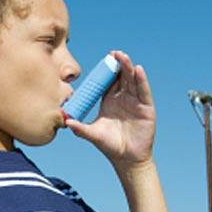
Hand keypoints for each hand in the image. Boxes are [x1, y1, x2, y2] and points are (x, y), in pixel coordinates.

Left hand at [65, 51, 155, 171]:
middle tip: (113, 53)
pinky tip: (139, 70)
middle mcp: (123, 98)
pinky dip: (141, 81)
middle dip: (118, 64)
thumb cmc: (109, 145)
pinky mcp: (146, 108)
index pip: (108, 81)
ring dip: (128, 68)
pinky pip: (143, 92)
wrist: (126, 158)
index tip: (103, 59)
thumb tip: (65, 121)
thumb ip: (80, 128)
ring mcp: (135, 102)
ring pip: (132, 81)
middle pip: (121, 77)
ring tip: (123, 56)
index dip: (106, 70)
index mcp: (109, 101)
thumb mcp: (93, 134)